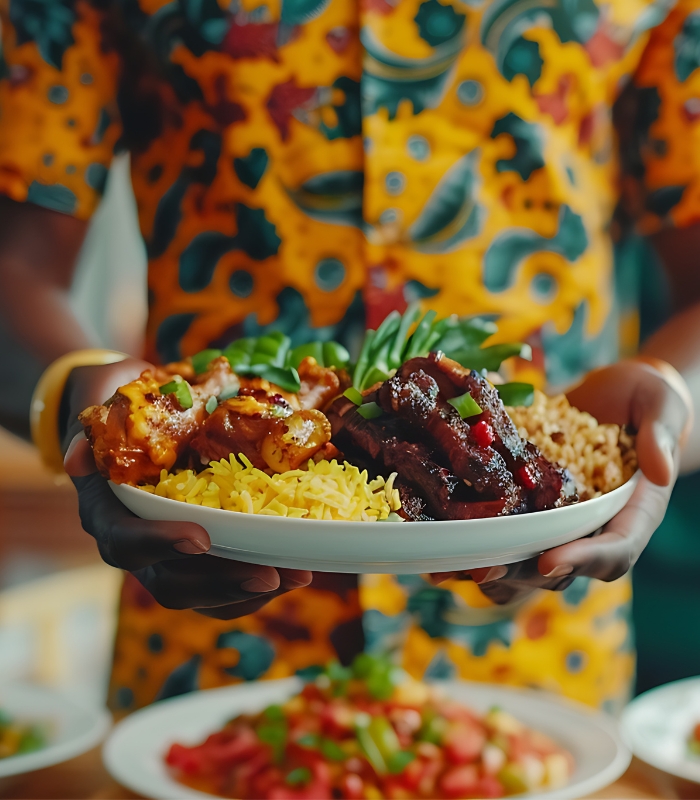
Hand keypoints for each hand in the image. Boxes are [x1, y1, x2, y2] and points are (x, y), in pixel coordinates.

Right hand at [63, 360, 311, 617]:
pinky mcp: (193, 559)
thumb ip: (93, 423)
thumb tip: (79, 455)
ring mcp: (163, 556)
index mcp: (106, 510)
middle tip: (269, 574)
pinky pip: (221, 588)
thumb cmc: (118, 403)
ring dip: (248, 590)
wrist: (128, 416)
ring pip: (201, 593)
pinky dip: (254, 586)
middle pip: (169, 582)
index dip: (160, 543)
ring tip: (295, 577)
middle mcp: (132, 543)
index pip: (124, 540)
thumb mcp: (101, 397)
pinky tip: (294, 573)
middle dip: (221, 581)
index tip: (200, 537)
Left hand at [431, 359, 691, 603]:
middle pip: (559, 568)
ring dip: (486, 569)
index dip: (582, 559)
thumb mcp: (662, 404)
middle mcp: (591, 528)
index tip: (550, 560)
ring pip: (522, 561)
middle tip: (484, 570)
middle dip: (520, 572)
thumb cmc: (648, 399)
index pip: (613, 550)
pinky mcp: (527, 508)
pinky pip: (500, 532)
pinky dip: (470, 541)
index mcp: (630, 514)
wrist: (618, 395)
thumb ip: (660, 434)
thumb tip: (658, 469)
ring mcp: (556, 522)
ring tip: (446, 570)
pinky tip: (434, 544)